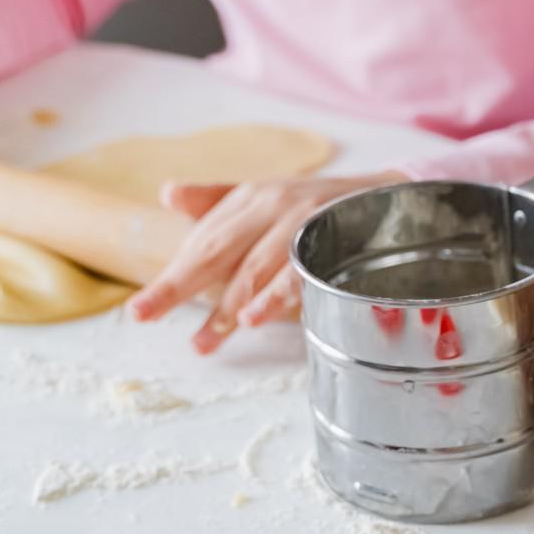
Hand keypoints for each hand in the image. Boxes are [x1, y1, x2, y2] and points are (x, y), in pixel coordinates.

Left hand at [128, 171, 407, 353]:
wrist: (393, 195)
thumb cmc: (323, 206)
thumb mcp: (269, 199)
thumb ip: (219, 201)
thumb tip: (168, 194)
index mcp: (252, 198)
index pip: (203, 240)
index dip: (171, 275)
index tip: (140, 310)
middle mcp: (274, 204)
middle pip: (217, 250)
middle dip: (178, 286)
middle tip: (144, 315)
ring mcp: (304, 221)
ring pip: (256, 267)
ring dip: (229, 305)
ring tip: (205, 340)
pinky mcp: (334, 239)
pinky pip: (300, 272)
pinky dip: (277, 295)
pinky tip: (255, 318)